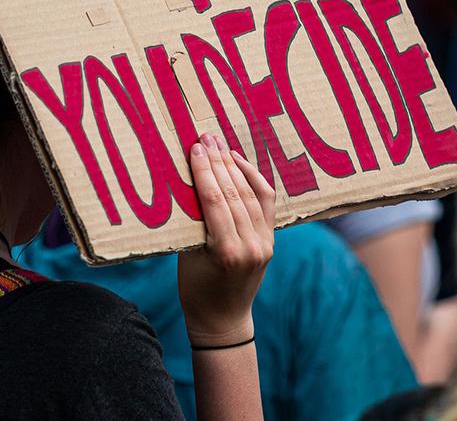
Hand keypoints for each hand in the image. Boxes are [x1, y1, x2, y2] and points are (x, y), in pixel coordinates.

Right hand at [178, 133, 275, 346]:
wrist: (223, 320)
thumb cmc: (195, 290)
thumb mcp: (186, 256)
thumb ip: (193, 222)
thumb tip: (188, 180)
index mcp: (225, 253)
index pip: (215, 201)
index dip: (204, 171)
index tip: (195, 148)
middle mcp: (250, 246)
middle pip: (234, 193)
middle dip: (218, 161)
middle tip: (205, 137)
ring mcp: (264, 244)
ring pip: (250, 194)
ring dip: (234, 165)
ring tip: (219, 144)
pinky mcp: (271, 241)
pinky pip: (265, 202)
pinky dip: (254, 179)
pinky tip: (240, 161)